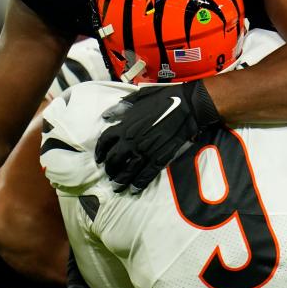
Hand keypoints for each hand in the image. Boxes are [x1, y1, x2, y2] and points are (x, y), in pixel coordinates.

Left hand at [96, 80, 220, 191]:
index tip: (99, 158)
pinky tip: (134, 189)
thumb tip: (107, 115)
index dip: (100, 151)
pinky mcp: (159, 158)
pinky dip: (139, 184)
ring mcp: (145, 151)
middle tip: (108, 174)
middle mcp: (131, 141)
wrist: (187, 107)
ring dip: (120, 180)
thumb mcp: (138, 98)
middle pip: (114, 159)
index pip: (105, 141)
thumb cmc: (163, 99)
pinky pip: (146, 175)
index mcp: (125, 126)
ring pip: (128, 170)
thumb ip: (121, 108)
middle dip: (109, 168)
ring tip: (116, 186)